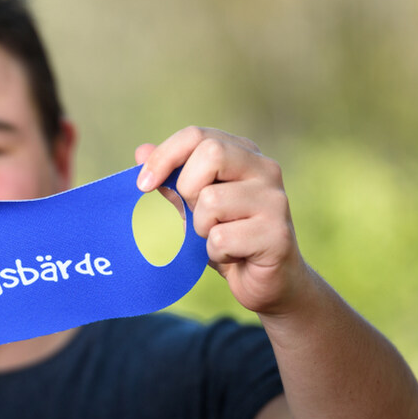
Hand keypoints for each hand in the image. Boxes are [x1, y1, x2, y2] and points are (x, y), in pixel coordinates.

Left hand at [135, 126, 311, 315]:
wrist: (270, 283)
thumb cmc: (228, 239)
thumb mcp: (193, 207)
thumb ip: (172, 179)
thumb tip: (141, 151)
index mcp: (244, 155)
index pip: (197, 136)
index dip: (165, 156)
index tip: (143, 185)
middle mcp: (265, 169)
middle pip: (211, 153)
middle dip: (187, 188)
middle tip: (192, 214)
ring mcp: (275, 200)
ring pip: (212, 201)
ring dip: (202, 229)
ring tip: (219, 239)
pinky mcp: (276, 235)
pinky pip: (221, 239)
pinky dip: (215, 253)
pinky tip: (233, 257)